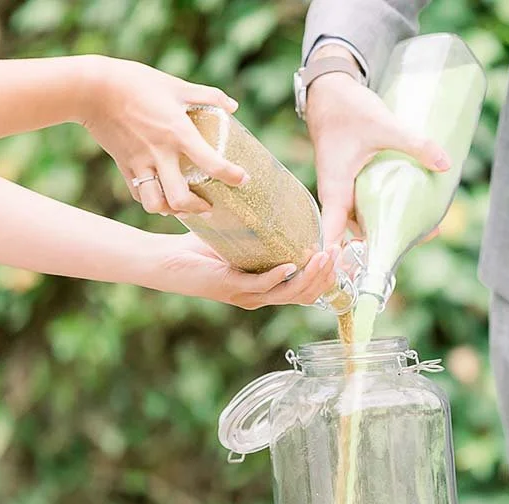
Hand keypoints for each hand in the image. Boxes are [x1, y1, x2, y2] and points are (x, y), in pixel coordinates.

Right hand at [77, 56, 247, 216]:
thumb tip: (233, 106)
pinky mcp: (124, 166)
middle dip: (197, 208)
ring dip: (172, 211)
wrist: (91, 89)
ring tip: (184, 206)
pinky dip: (153, 200)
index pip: (211, 163)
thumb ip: (208, 96)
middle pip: (179, 199)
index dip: (231, 175)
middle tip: (209, 205)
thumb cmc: (136, 82)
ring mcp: (140, 163)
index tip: (243, 180)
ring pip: (155, 204)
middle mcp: (160, 154)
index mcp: (178, 133)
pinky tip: (163, 196)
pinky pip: (139, 193)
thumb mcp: (176, 85)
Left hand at [141, 233, 339, 309]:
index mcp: (268, 287)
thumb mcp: (240, 237)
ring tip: (322, 255)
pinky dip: (278, 277)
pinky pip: (261, 287)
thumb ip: (262, 230)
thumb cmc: (200, 247)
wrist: (166, 260)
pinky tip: (289, 265)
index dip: (328, 275)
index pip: (308, 289)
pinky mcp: (230, 288)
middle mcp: (261, 296)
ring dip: (309, 275)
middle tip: (337, 251)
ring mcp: (247, 296)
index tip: (341, 252)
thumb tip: (283, 201)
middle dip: (325, 274)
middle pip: (306, 295)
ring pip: (289, 294)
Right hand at [304, 50, 451, 246]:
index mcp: (334, 190)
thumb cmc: (347, 109)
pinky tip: (413, 205)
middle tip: (425, 235)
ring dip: (390, 225)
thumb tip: (446, 163)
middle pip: (358, 233)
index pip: (333, 236)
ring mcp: (346, 191)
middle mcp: (337, 196)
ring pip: (366, 219)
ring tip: (427, 224)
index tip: (364, 274)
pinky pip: (370, 204)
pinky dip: (388, 209)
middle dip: (387, 241)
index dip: (343, 259)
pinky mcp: (354, 182)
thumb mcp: (382, 125)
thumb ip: (413, 142)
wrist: (329, 91)